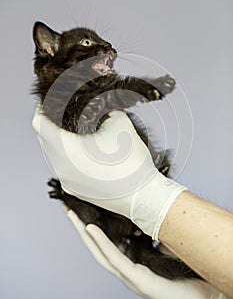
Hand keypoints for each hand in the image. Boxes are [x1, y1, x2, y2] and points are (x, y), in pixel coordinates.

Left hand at [32, 105, 185, 240]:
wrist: (144, 197)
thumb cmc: (132, 162)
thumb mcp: (119, 123)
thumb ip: (103, 107)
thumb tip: (96, 103)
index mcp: (67, 151)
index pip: (39, 124)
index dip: (42, 108)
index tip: (51, 101)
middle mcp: (61, 168)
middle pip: (44, 139)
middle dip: (51, 123)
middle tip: (64, 112)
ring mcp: (67, 182)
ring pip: (53, 154)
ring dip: (59, 140)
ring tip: (75, 130)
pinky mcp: (75, 190)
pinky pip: (63, 167)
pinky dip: (67, 155)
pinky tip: (83, 149)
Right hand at [66, 209, 226, 298]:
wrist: (204, 295)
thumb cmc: (185, 274)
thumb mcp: (163, 246)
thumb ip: (150, 234)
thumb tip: (143, 214)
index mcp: (131, 262)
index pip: (105, 242)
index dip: (91, 227)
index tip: (82, 210)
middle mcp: (126, 270)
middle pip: (96, 246)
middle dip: (80, 228)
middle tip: (68, 209)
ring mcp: (129, 276)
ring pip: (99, 251)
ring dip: (84, 233)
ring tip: (73, 215)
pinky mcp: (137, 279)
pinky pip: (114, 258)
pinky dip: (101, 242)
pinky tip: (91, 229)